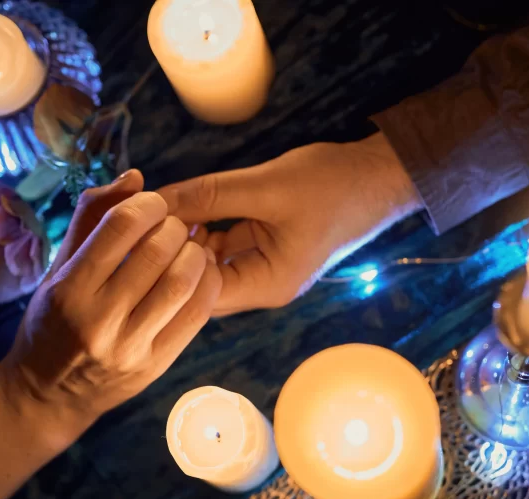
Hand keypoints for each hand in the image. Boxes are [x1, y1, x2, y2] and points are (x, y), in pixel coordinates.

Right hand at [0, 170, 220, 498]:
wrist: (48, 395)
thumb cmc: (50, 322)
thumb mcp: (57, 268)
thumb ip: (92, 218)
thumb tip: (136, 176)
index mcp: (69, 290)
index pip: (119, 228)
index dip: (146, 204)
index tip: (152, 203)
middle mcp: (98, 320)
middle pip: (158, 252)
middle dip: (174, 226)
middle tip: (173, 225)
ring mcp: (130, 347)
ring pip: (183, 283)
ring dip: (196, 253)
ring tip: (190, 246)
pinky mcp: (155, 366)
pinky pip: (196, 315)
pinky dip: (208, 284)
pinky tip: (201, 273)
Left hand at [159, 133, 422, 315]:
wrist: (380, 175)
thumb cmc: (333, 184)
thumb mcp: (266, 186)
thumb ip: (209, 195)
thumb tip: (156, 201)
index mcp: (268, 285)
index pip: (200, 292)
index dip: (170, 264)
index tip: (148, 232)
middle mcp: (264, 285)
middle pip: (200, 284)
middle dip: (173, 255)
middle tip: (148, 222)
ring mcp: (263, 266)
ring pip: (208, 263)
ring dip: (187, 239)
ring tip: (165, 210)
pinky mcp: (264, 245)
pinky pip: (223, 244)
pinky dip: (205, 228)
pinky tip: (189, 205)